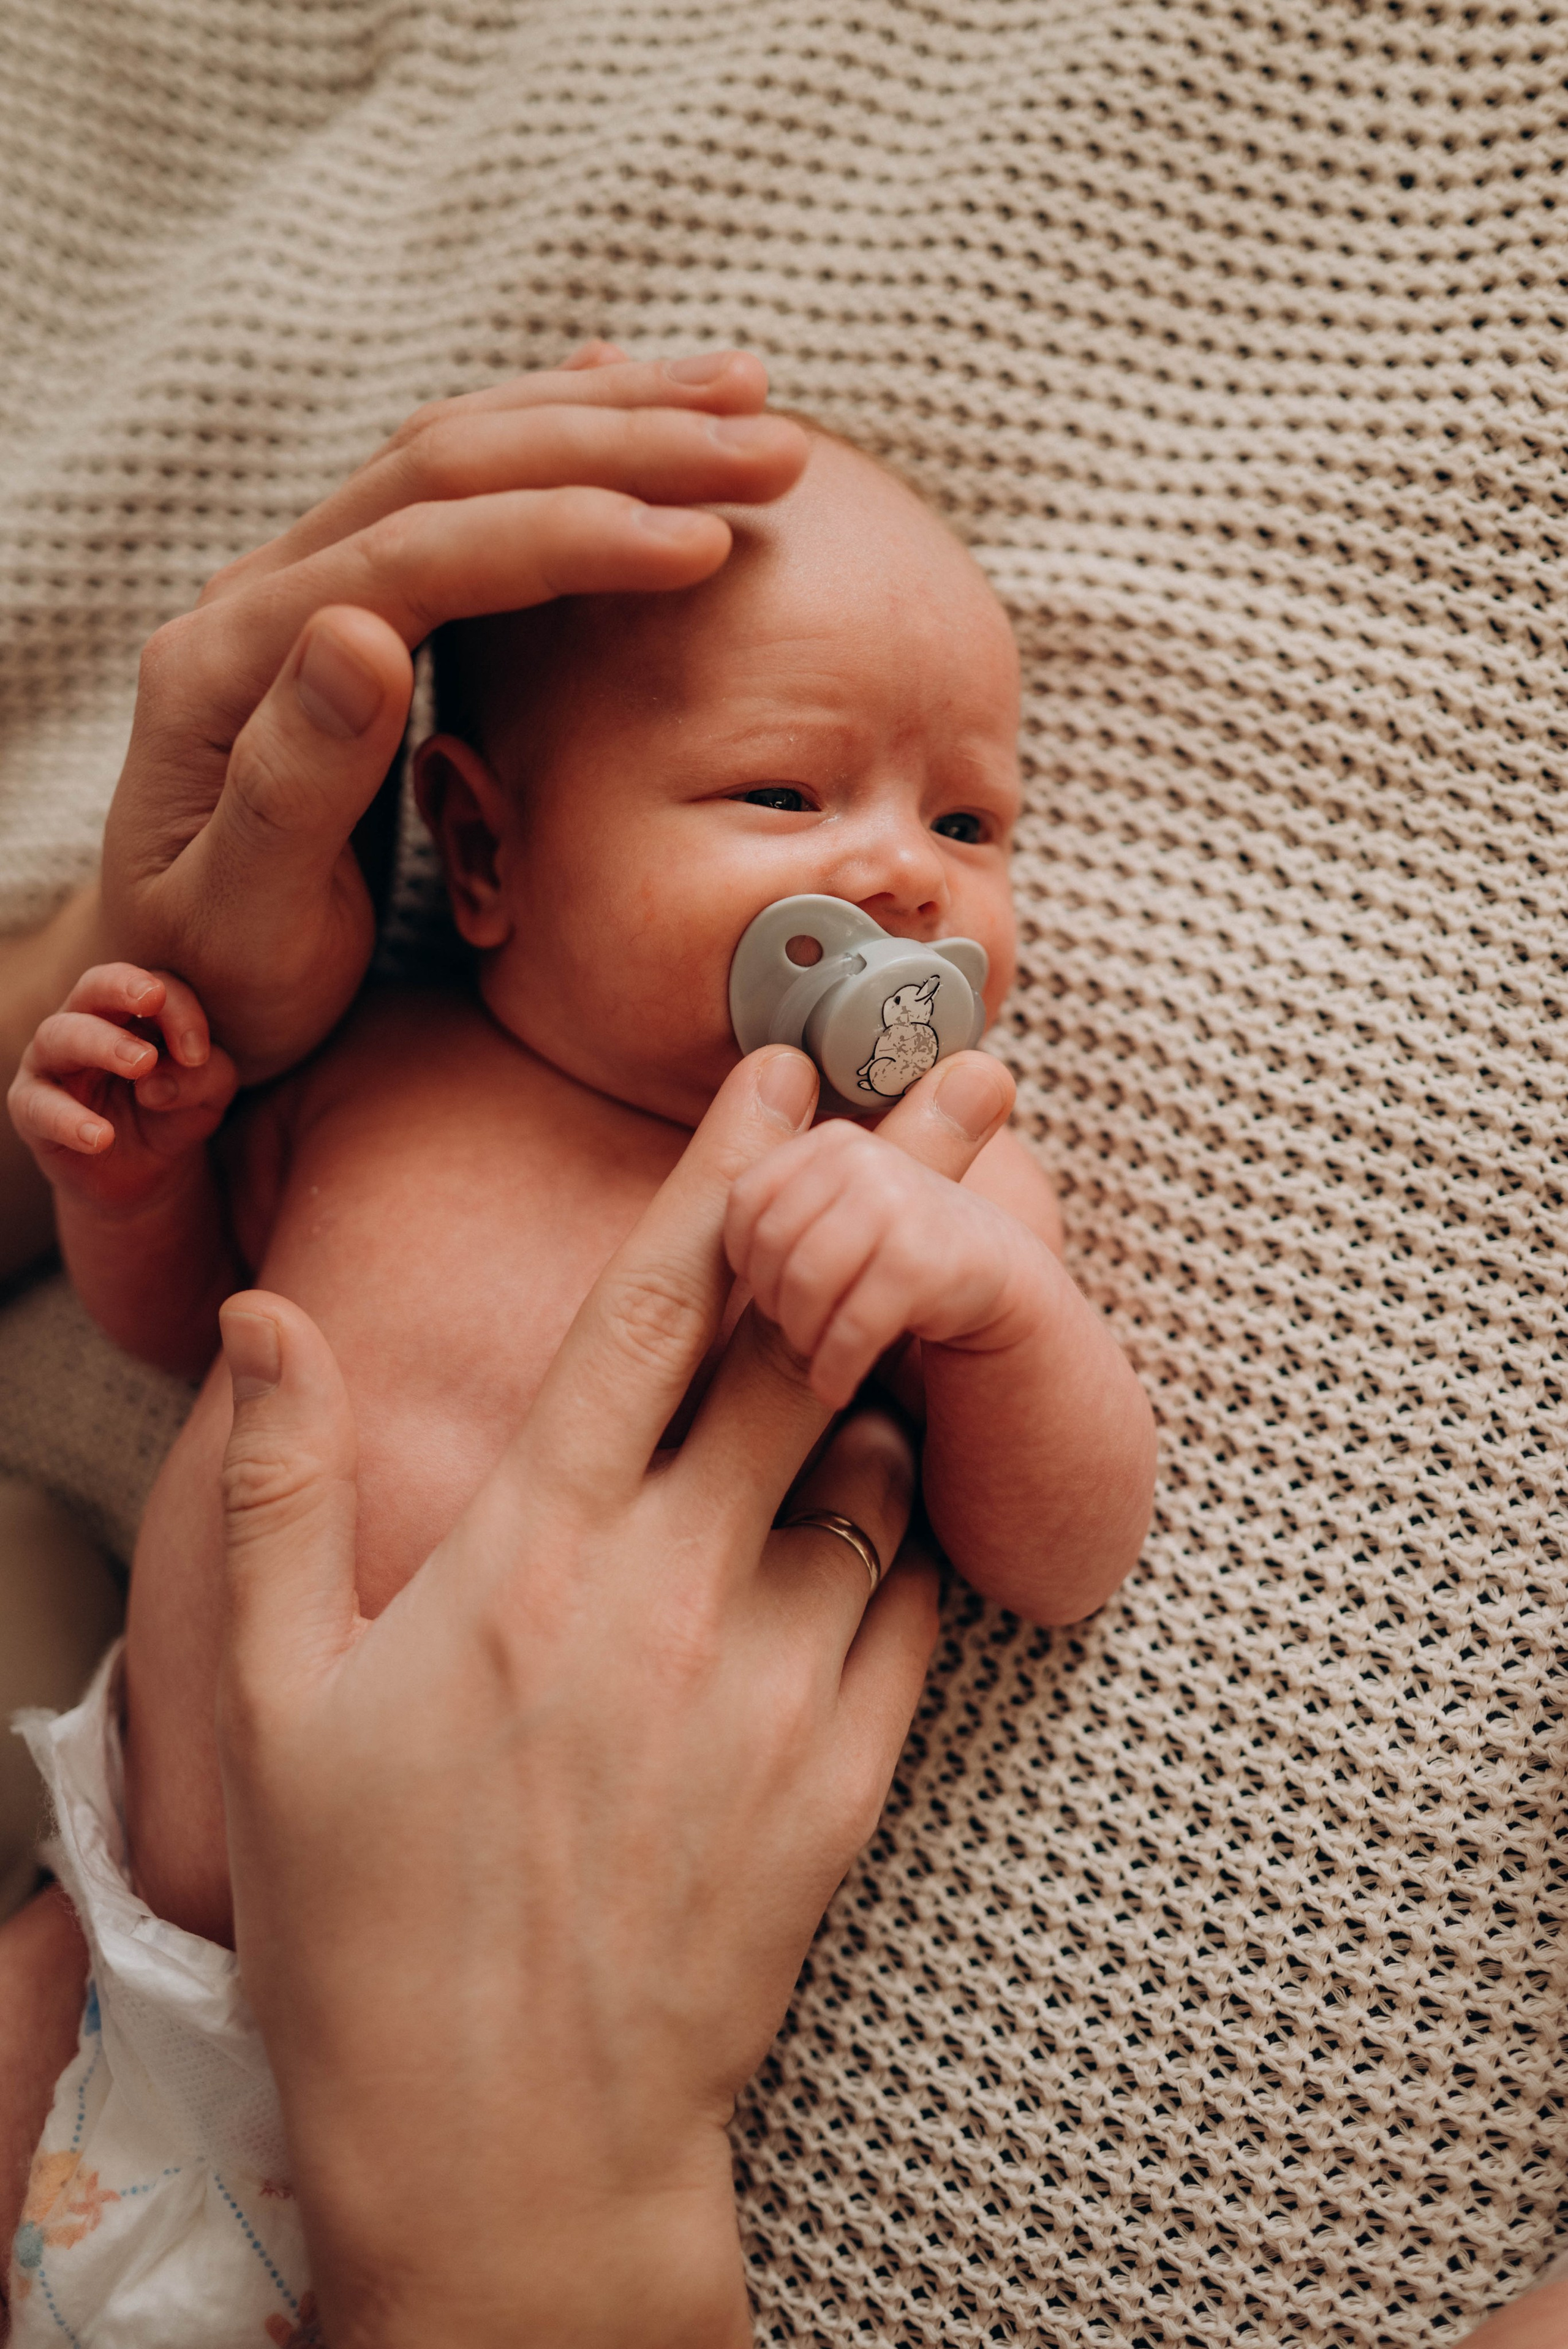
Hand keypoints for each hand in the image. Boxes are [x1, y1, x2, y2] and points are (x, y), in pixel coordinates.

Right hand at [6, 963, 236, 1214]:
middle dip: (122, 989)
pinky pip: (39, 1106)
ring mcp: (52, 1062)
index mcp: (132, 1012)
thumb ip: (205, 1078)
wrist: (145, 1173)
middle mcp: (86, 1024)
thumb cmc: (174, 1113)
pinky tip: (101, 1137)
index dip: (179, 1009)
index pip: (154, 987)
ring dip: (101, 1044)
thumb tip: (160, 1080)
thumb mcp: (208, 1097)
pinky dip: (69, 1120)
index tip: (199, 1053)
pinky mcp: (30, 1107)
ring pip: (60, 1035)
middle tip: (152, 999)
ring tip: (141, 1064)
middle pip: (93, 988)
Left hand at [95, 344, 807, 1084]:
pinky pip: (454, 493)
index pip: (417, 553)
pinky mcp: (344, 607)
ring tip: (739, 397)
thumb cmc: (215, 976)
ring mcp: (300, 591)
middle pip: (447, 469)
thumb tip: (359, 632)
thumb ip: (289, 783)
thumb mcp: (241, 916)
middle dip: (615, 445)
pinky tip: (625, 406)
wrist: (164, 980)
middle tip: (762, 448)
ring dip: (603, 417)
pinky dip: (552, 441)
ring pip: (458, 456)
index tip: (699, 543)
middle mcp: (259, 598)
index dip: (565, 535)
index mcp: (229, 663)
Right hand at [214, 1047, 973, 2348]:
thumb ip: (276, 1489)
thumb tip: (271, 1312)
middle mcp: (663, 1590)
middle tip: (970, 1076)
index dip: (726, 1167)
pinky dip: (908, 1529)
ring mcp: (769, 1682)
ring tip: (942, 1270)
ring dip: (904, 1357)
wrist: (503, 2152)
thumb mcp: (268, 1698)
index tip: (787, 1065)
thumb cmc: (365, 1920)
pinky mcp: (843, 1778)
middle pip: (807, 1336)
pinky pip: (910, 1605)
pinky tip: (900, 1489)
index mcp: (525, 1551)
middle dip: (894, 1185)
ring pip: (876, 1463)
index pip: (649, 1306)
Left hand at [726, 1051, 1036, 1407]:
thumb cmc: (885, 1258)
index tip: (767, 1298)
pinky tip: (834, 1388)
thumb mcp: (827, 1223)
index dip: (745, 1264)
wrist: (992, 1280)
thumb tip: (676, 1216)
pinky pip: (851, 1321)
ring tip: (813, 1361)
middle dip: (772, 1303)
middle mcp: (859, 1155)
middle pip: (769, 1242)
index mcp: (824, 1143)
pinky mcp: (923, 1259)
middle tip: (794, 1338)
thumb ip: (771, 1211)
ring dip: (802, 1337)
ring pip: (803, 1279)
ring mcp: (895, 1199)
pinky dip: (835, 1367)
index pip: (742, 1203)